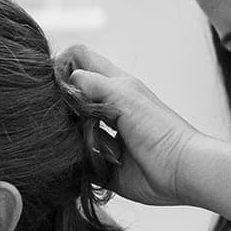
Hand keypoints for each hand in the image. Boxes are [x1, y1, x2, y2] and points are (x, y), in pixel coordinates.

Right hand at [55, 43, 208, 209]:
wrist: (178, 170)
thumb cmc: (160, 129)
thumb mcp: (124, 96)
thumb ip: (93, 84)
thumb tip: (66, 79)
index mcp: (113, 87)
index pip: (80, 60)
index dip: (63, 62)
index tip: (51, 79)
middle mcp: (105, 110)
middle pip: (70, 98)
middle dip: (60, 106)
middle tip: (63, 116)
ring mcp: (102, 138)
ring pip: (69, 131)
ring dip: (68, 137)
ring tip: (85, 141)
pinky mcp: (101, 166)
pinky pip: (76, 163)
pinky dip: (74, 164)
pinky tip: (88, 162)